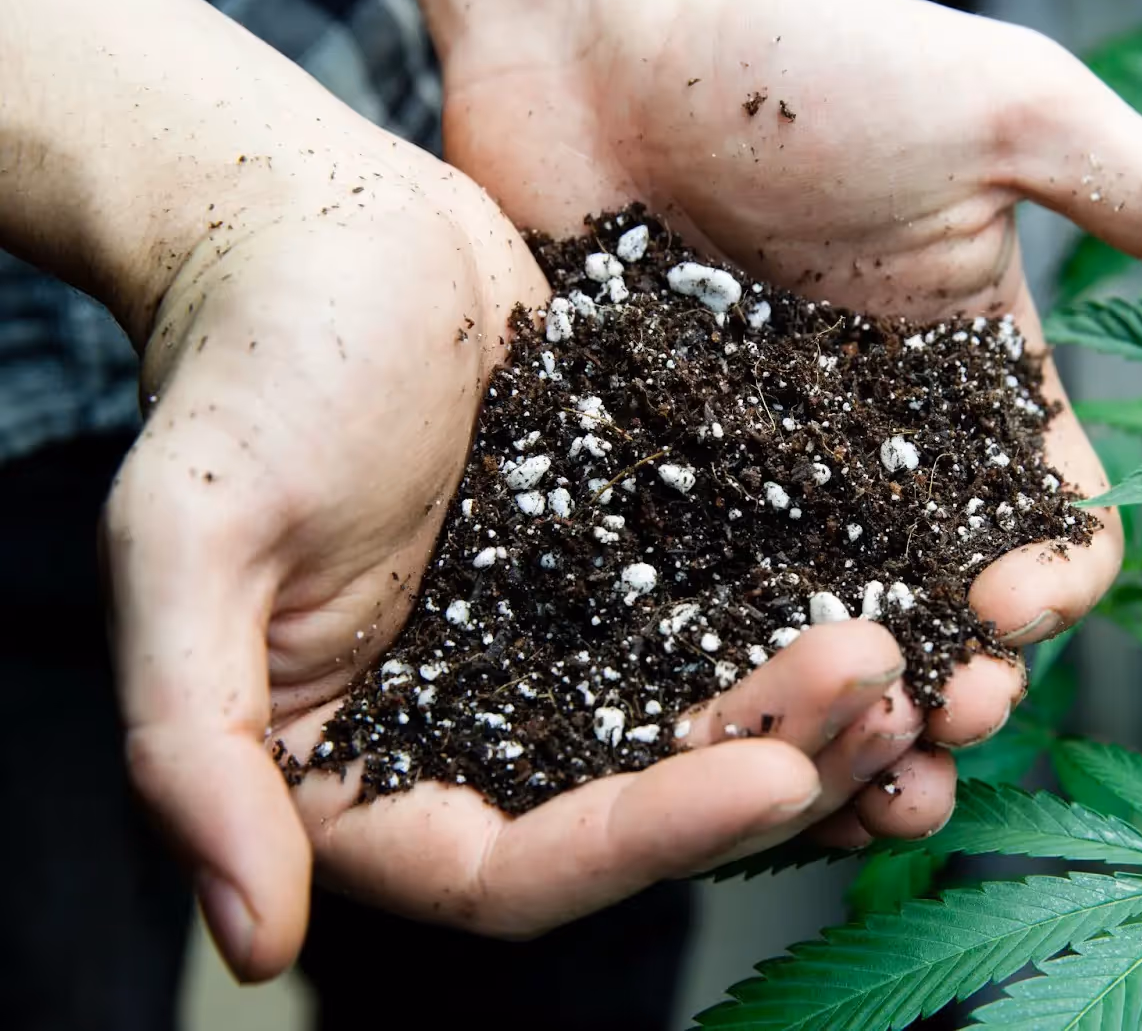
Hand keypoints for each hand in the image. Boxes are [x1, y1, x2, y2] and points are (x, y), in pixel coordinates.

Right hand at [2, 0, 935, 985]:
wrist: (327, 223)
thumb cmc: (242, 368)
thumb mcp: (187, 543)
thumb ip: (191, 745)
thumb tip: (249, 949)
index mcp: (369, 768)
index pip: (516, 869)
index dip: (652, 841)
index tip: (776, 776)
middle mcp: (480, 732)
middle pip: (643, 810)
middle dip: (777, 771)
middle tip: (889, 700)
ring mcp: (566, 651)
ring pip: (709, 725)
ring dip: (818, 716)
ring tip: (922, 663)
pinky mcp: (634, 567)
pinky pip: (734, 620)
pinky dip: (811, 629)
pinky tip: (906, 605)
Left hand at [418, 0, 1141, 844]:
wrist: (602, 17)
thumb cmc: (811, 53)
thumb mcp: (1010, 119)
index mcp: (969, 371)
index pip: (1046, 511)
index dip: (1051, 577)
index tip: (1009, 603)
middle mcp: (871, 438)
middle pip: (936, 598)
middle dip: (958, 676)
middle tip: (941, 734)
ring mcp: (755, 464)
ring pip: (819, 623)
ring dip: (848, 710)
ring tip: (848, 780)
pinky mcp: (644, 473)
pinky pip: (687, 594)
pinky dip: (712, 670)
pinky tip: (716, 734)